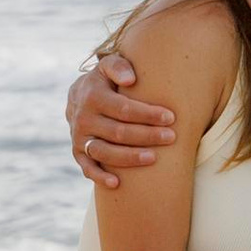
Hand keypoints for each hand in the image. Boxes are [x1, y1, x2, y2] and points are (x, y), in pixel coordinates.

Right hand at [66, 51, 176, 189]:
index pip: (123, 109)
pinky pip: (88, 169)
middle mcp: (83, 118)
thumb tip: (131, 79)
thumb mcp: (108, 66)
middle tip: (171, 137)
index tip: (171, 118)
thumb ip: (118, 66)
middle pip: (118, 132)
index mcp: (92, 96)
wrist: (79, 96)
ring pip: (105, 152)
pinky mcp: (78, 153)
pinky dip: (100, 177)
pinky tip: (117, 184)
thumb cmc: (106, 81)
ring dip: (129, 157)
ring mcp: (80, 138)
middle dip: (146, 135)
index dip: (147, 114)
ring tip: (154, 158)